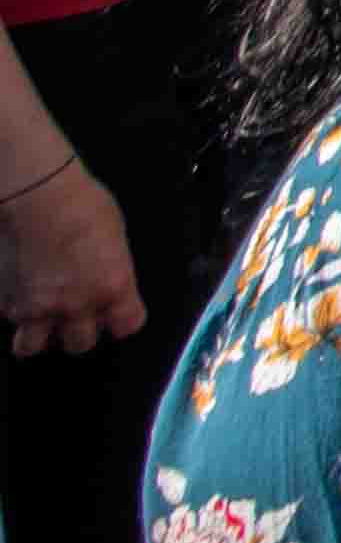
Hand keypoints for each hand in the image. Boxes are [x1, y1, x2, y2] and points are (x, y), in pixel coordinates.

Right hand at [2, 159, 143, 359]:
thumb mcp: (115, 235)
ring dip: (38, 335)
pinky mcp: (5, 302)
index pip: (127, 325)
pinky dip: (13, 311)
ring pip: (33, 346)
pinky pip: (8, 319)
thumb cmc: (80, 203)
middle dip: (78, 332)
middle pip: (80, 344)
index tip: (118, 316)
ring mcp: (36, 308)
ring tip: (41, 317)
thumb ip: (111, 267)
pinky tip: (19, 292)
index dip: (122, 321)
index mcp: (112, 286)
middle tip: (75, 315)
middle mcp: (76, 305)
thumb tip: (106, 277)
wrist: (35, 195)